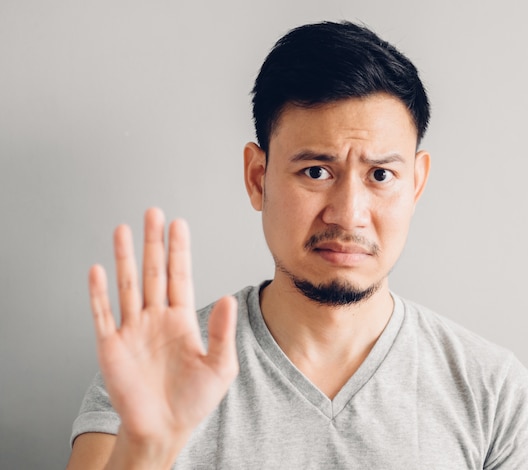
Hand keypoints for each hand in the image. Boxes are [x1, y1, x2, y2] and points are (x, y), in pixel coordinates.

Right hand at [88, 208, 237, 464]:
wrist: (164, 429)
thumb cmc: (193, 401)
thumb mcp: (219, 366)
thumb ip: (222, 332)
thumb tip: (228, 298)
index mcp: (182, 320)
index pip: (180, 276)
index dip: (179, 251)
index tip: (178, 224)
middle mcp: (156, 318)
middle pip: (154, 272)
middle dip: (153, 243)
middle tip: (153, 213)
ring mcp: (133, 330)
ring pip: (127, 285)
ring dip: (125, 258)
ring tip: (123, 230)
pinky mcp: (111, 346)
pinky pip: (103, 314)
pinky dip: (99, 293)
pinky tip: (98, 270)